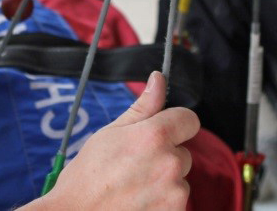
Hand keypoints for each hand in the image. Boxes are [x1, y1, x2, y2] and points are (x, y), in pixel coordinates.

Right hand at [31, 71, 198, 210]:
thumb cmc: (87, 177)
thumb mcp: (110, 133)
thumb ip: (143, 107)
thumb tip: (158, 79)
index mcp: (155, 136)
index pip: (189, 120)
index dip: (176, 124)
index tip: (163, 132)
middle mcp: (170, 163)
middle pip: (183, 153)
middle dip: (164, 157)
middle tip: (134, 166)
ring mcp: (174, 193)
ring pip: (179, 180)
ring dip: (164, 183)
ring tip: (133, 188)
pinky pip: (176, 202)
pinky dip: (162, 203)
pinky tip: (139, 203)